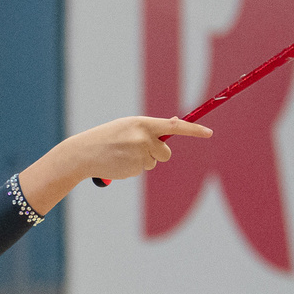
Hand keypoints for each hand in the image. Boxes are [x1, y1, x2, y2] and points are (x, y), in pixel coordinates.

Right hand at [45, 114, 211, 194]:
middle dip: (158, 153)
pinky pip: (142, 170)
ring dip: (143, 161)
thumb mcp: (129, 126)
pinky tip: (119, 163)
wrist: (84, 152)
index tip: (209, 133)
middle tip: (138, 150)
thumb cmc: (108, 136)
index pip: (175, 126)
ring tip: (123, 155)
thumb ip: (151, 127)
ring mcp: (139, 155)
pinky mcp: (134, 169)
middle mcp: (143, 138)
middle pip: (166, 152)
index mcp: (143, 123)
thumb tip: (175, 123)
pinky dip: (132, 168)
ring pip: (153, 162)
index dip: (194, 130)